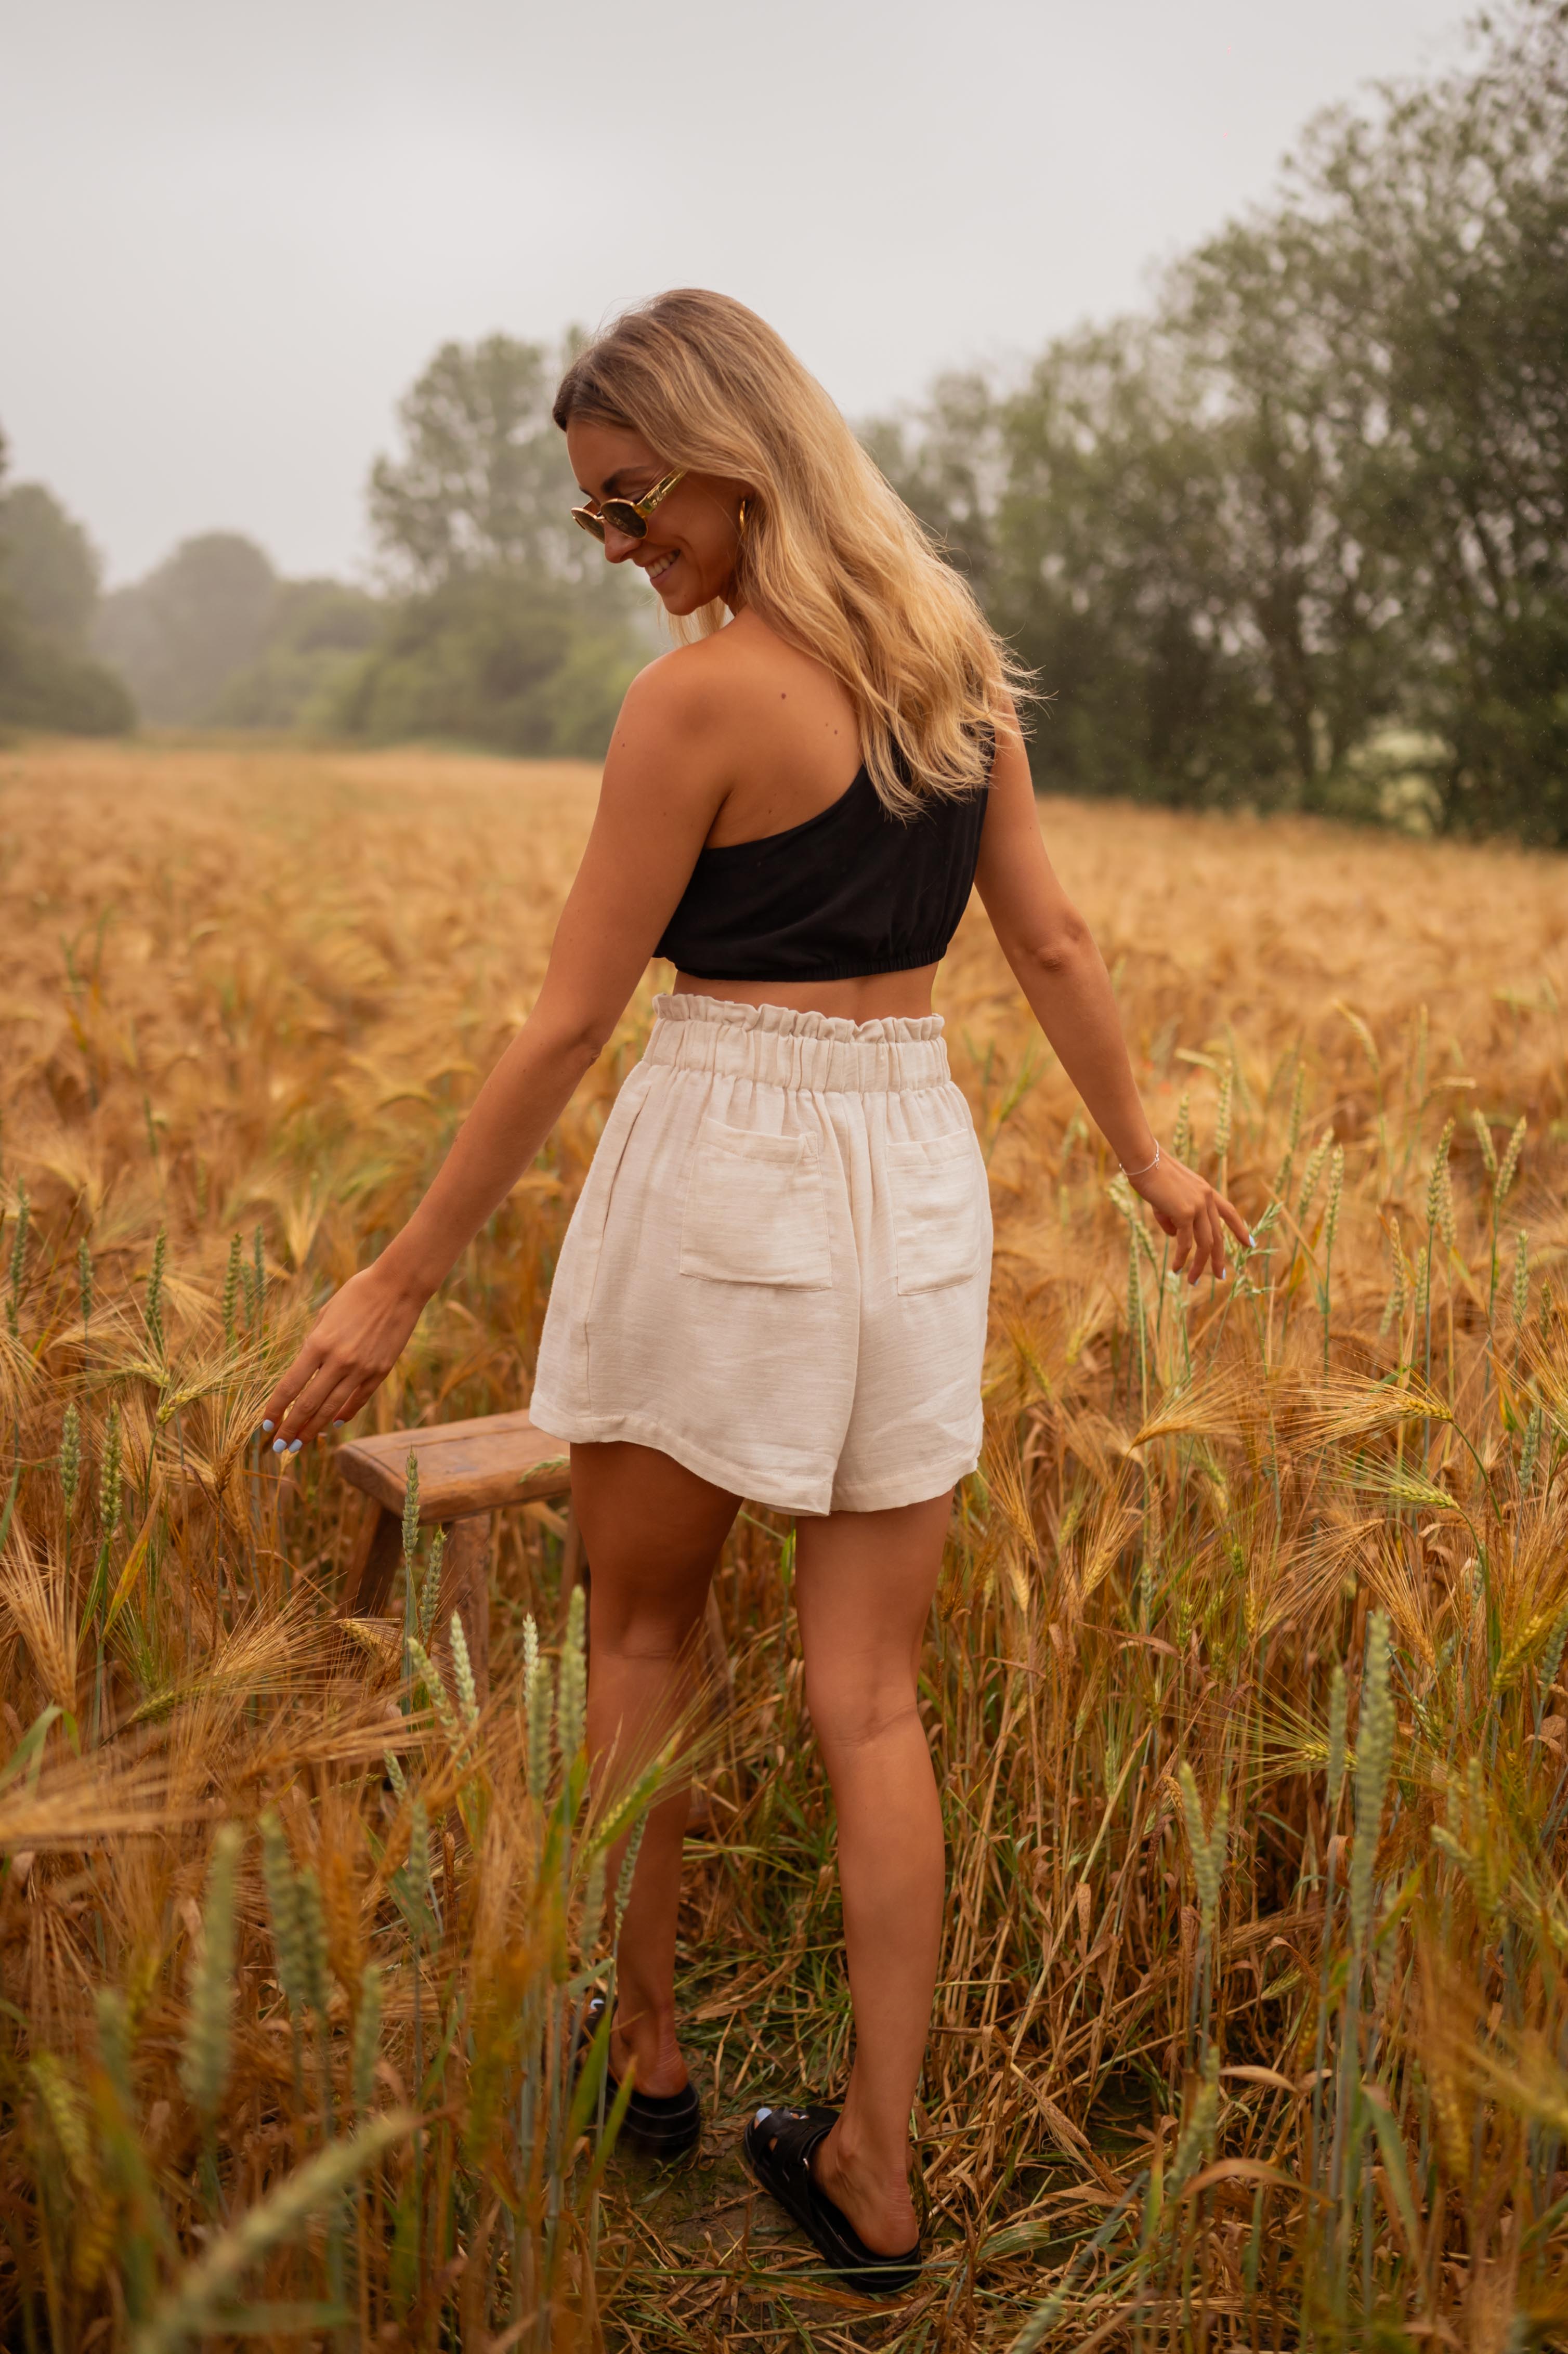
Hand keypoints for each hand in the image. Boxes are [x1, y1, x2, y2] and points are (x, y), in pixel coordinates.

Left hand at [257, 1265, 425, 1455]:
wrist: (398, 1287)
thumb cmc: (356, 1294)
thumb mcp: (325, 1315)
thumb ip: (314, 1345)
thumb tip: (305, 1374)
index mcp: (318, 1343)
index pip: (290, 1386)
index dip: (275, 1409)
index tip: (266, 1425)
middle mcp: (339, 1361)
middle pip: (308, 1405)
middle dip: (291, 1429)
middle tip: (280, 1446)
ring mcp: (362, 1369)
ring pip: (332, 1409)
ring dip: (314, 1430)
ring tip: (301, 1444)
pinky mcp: (380, 1372)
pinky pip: (358, 1400)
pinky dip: (344, 1414)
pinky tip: (333, 1424)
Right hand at [1127, 1151, 1251, 1283]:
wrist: (1144, 1160)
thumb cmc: (1150, 1175)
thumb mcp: (1167, 1198)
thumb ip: (1173, 1218)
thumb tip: (1175, 1236)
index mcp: (1206, 1191)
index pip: (1229, 1212)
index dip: (1240, 1229)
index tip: (1250, 1244)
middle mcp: (1206, 1199)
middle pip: (1218, 1235)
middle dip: (1219, 1258)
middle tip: (1221, 1276)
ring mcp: (1198, 1206)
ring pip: (1205, 1244)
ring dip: (1199, 1265)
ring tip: (1192, 1281)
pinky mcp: (1185, 1213)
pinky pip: (1185, 1243)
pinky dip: (1181, 1258)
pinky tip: (1176, 1269)